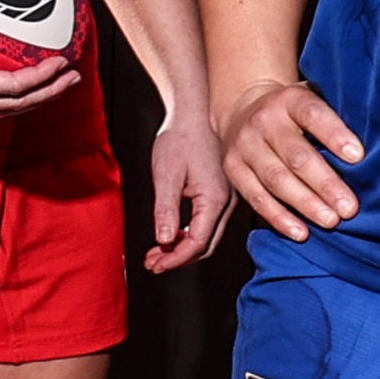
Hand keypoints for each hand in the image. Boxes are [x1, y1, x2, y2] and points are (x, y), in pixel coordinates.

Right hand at [0, 13, 79, 122]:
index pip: (12, 86)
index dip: (42, 77)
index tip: (63, 63)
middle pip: (18, 104)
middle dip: (50, 92)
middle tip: (75, 78)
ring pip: (7, 110)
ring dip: (36, 100)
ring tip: (56, 86)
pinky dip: (15, 102)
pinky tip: (19, 94)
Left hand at [140, 112, 231, 272]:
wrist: (193, 113)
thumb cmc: (180, 137)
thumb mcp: (166, 173)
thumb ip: (166, 208)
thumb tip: (164, 241)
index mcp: (215, 198)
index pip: (197, 243)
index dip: (175, 259)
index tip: (154, 266)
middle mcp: (227, 201)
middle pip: (205, 245)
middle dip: (178, 259)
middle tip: (152, 264)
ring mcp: (227, 198)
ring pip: (207, 236)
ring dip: (182, 248)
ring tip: (156, 253)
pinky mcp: (220, 193)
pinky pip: (207, 223)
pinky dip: (188, 234)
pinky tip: (170, 235)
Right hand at [220, 77, 365, 233]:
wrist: (242, 108)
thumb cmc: (295, 113)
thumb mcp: (313, 100)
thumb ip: (336, 119)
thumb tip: (379, 149)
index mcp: (290, 100)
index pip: (313, 114)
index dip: (335, 135)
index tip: (358, 156)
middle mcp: (264, 121)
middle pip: (296, 155)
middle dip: (325, 184)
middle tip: (350, 208)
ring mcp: (245, 146)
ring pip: (276, 179)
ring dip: (305, 203)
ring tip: (331, 221)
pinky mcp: (233, 169)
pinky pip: (256, 197)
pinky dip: (279, 217)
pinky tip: (301, 232)